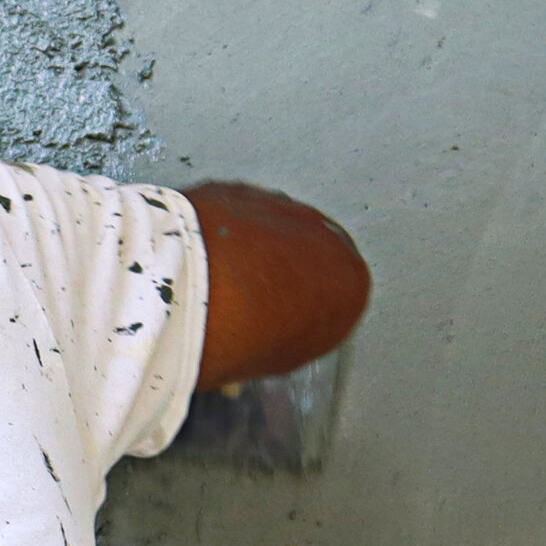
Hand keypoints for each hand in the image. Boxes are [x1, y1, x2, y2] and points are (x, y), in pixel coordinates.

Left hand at [187, 181, 369, 386]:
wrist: (194, 288)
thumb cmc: (242, 329)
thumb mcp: (285, 357)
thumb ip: (296, 333)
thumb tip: (273, 335)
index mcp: (350, 278)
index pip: (337, 294)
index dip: (307, 308)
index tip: (285, 320)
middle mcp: (322, 233)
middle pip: (309, 252)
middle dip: (283, 270)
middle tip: (253, 299)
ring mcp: (278, 204)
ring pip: (271, 227)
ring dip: (252, 246)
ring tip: (223, 279)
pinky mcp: (236, 189)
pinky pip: (235, 212)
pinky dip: (222, 229)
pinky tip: (204, 255)